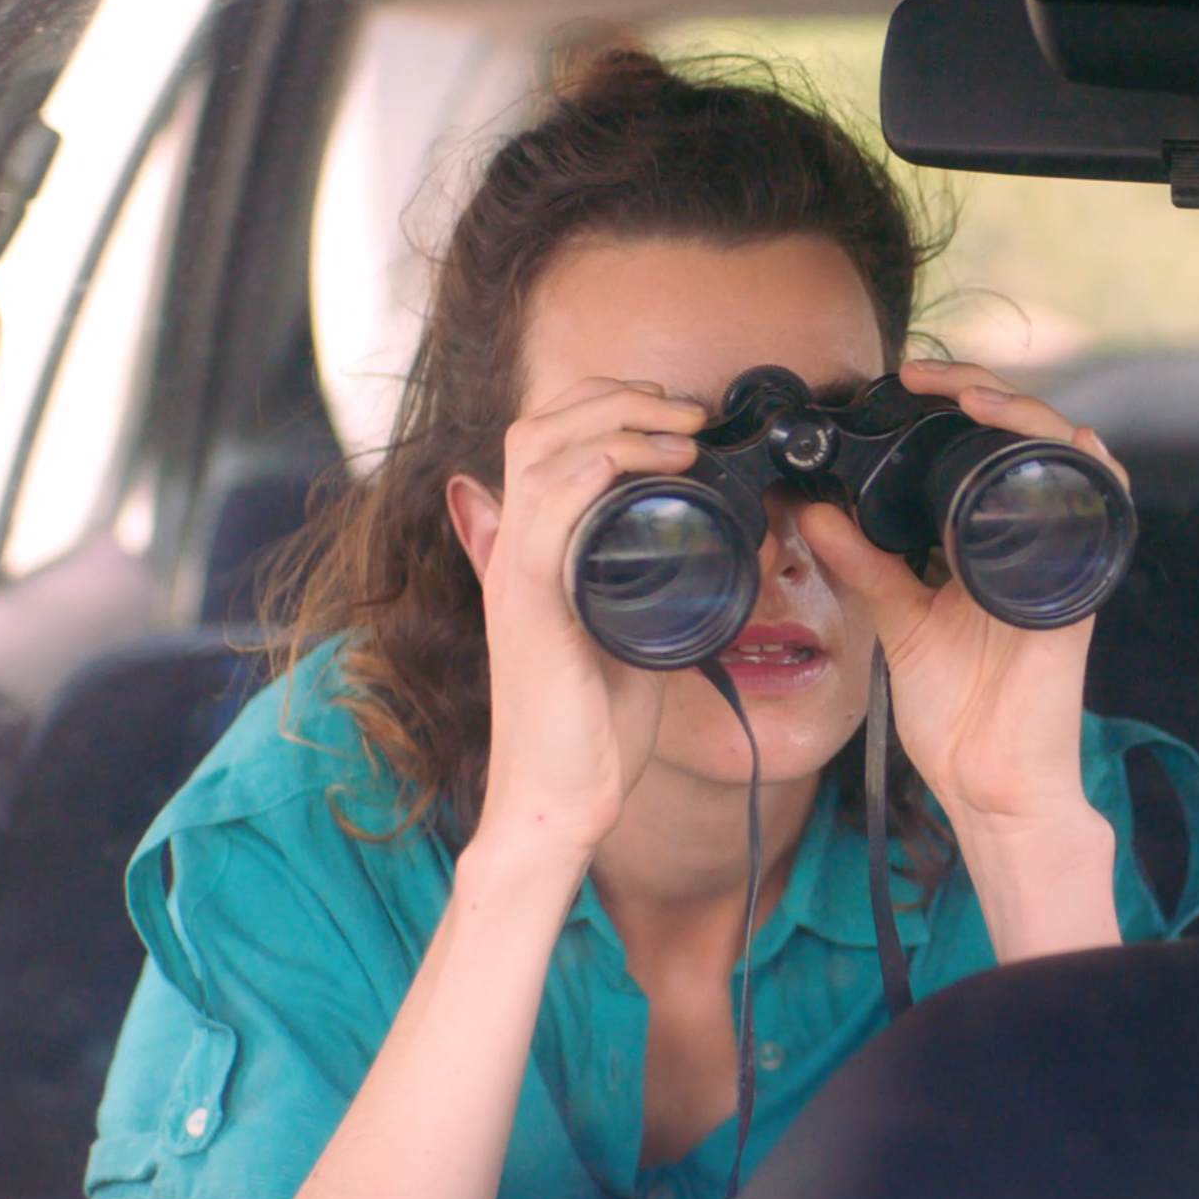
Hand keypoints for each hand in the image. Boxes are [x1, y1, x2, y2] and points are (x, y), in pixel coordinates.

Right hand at [451, 376, 710, 865]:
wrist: (562, 799)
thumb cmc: (592, 727)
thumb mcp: (620, 634)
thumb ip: (630, 587)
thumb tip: (663, 551)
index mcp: (531, 551)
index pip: (544, 439)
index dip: (603, 406)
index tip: (674, 415)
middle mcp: (512, 552)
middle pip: (538, 428)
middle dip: (615, 399)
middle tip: (685, 411)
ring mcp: (516, 578)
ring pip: (539, 457)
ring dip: (614, 426)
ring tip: (680, 432)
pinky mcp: (529, 611)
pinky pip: (540, 521)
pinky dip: (581, 478)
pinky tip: (620, 462)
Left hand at [795, 359, 1126, 837]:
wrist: (992, 781)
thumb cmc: (959, 713)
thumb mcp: (897, 621)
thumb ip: (861, 564)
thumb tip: (811, 509)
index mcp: (981, 541)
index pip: (979, 447)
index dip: (952, 403)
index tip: (903, 384)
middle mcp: (1026, 538)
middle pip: (1022, 435)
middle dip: (979, 390)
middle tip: (926, 378)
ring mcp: (1058, 556)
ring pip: (1065, 454)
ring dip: (1027, 413)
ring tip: (976, 398)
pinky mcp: (1076, 585)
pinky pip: (1103, 506)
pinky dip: (1090, 465)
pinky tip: (1067, 440)